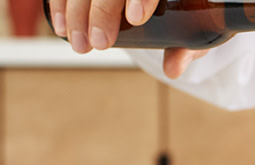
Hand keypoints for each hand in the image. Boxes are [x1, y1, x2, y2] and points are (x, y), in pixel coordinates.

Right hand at [49, 0, 207, 77]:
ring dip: (75, 10)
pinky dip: (60, 2)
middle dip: (101, 11)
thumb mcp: (194, 26)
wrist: (174, 0)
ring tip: (78, 44)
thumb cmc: (188, 9)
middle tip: (98, 45)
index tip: (135, 19)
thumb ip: (187, 47)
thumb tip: (173, 68)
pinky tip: (60, 25)